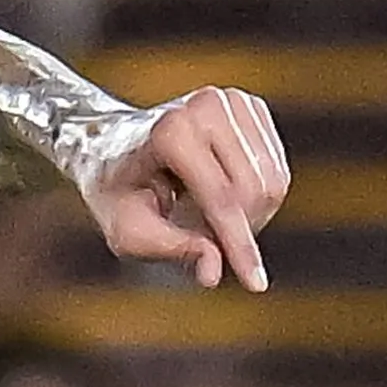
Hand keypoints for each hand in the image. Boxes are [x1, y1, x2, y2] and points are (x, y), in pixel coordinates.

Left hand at [78, 86, 288, 290]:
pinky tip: (218, 193)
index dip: (238, 245)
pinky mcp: (252, 108)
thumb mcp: (127, 229)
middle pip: (253, 191)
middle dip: (236, 229)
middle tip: (201, 238)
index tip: (256, 285)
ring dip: (247, 215)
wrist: (109, 143)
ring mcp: (233, 101)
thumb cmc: (114, 189)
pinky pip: (277, 170)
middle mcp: (207, 106)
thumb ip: (169, 248)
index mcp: (170, 129)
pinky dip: (255, 196)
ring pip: (273, 182)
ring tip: (201, 213)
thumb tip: (214, 271)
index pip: (221, 197)